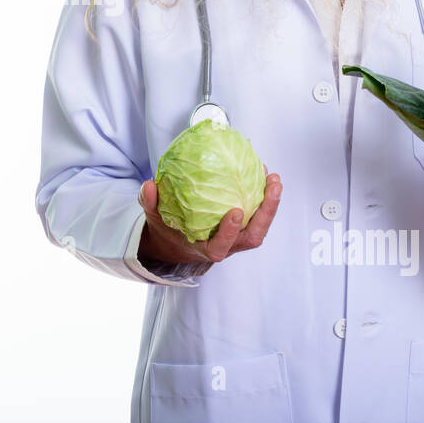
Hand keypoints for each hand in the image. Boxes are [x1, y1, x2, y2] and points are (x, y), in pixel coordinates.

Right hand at [137, 165, 281, 265]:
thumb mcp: (154, 217)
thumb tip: (149, 186)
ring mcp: (237, 237)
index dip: (229, 232)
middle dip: (266, 214)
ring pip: (261, 226)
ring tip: (274, 179)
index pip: (221, 246)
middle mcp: (226, 245)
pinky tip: (265, 174)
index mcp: (205, 248)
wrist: (178, 240)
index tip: (235, 212)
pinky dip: (264, 196)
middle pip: (252, 237)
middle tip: (271, 188)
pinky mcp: (243, 226)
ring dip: (271, 204)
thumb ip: (150, 203)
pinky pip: (259, 214)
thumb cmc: (169, 228)